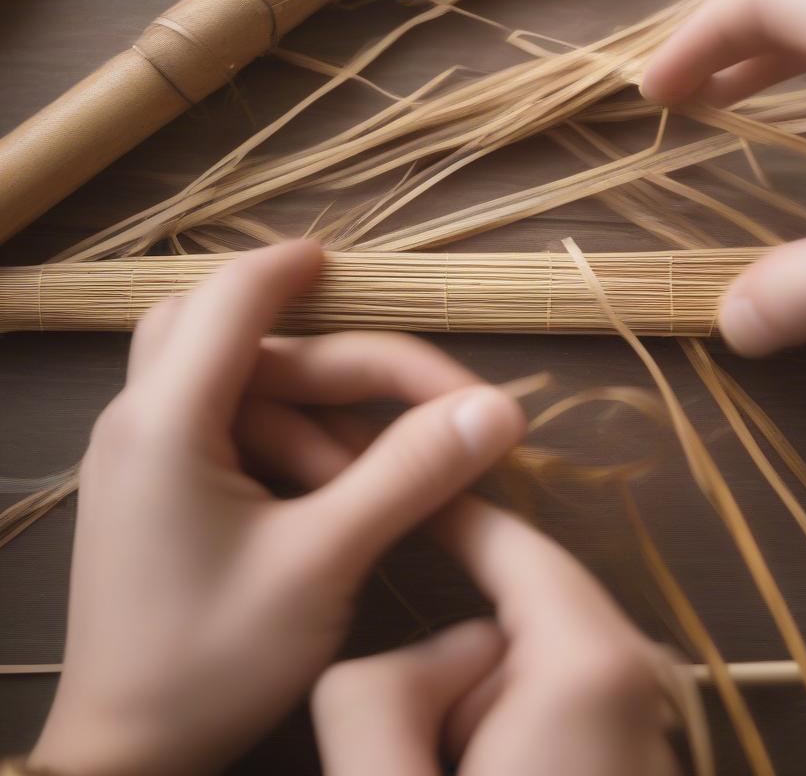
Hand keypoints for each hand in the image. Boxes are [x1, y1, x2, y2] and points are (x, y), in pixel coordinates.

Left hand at [30, 242, 524, 775]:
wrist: (125, 759)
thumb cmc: (212, 660)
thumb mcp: (324, 563)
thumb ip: (410, 475)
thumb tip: (498, 410)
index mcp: (170, 420)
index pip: (233, 298)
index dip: (291, 267)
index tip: (343, 260)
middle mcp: (143, 420)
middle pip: (238, 334)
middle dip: (334, 355)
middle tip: (424, 394)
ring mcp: (141, 455)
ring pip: (234, 380)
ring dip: (311, 402)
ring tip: (379, 458)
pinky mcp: (153, 487)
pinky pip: (224, 425)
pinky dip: (284, 432)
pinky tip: (329, 478)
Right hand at [312, 496, 680, 775]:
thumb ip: (375, 697)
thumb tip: (434, 651)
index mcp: (590, 670)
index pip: (515, 544)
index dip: (453, 509)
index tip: (403, 483)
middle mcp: (643, 680)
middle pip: (521, 613)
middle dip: (456, 662)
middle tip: (419, 750)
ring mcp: (653, 724)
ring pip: (533, 671)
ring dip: (480, 714)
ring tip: (454, 775)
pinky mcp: (640, 763)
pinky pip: (557, 715)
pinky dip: (512, 739)